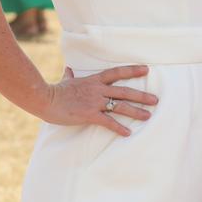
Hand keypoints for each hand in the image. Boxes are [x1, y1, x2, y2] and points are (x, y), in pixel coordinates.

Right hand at [41, 65, 157, 134]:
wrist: (45, 99)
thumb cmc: (55, 91)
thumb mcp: (66, 80)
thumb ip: (70, 74)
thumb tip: (69, 68)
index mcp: (94, 80)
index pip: (117, 72)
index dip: (132, 70)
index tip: (146, 70)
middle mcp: (98, 89)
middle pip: (124, 91)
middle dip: (141, 95)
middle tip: (156, 100)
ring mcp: (94, 102)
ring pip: (120, 106)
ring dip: (136, 111)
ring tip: (148, 116)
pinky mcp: (89, 115)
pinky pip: (108, 122)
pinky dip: (119, 127)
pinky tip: (128, 133)